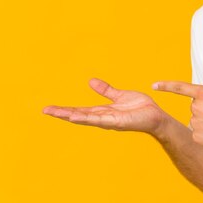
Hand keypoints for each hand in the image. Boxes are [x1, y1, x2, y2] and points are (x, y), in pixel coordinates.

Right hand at [43, 78, 169, 133]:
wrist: (156, 115)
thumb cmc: (141, 108)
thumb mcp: (120, 95)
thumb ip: (106, 90)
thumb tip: (90, 81)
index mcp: (103, 111)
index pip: (80, 110)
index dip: (66, 109)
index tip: (50, 108)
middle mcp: (103, 117)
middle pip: (79, 115)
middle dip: (62, 113)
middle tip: (45, 110)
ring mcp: (109, 121)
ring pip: (86, 118)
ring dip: (70, 116)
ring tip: (56, 113)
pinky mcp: (117, 122)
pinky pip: (100, 120)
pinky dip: (87, 118)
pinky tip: (75, 117)